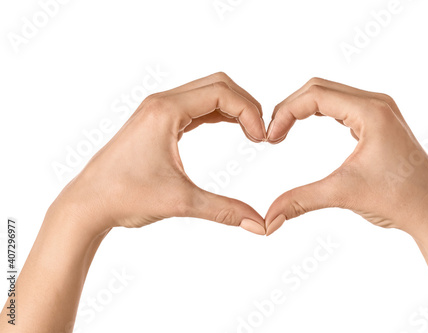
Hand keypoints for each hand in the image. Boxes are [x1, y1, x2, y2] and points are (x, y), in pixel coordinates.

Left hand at [53, 72, 266, 234]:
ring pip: (205, 93)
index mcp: (166, 111)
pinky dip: (216, 113)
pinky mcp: (156, 122)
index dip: (250, 112)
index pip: (222, 93)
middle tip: (261, 132)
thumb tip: (259, 225)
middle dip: (245, 104)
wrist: (87, 204)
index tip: (262, 138)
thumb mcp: (181, 202)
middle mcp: (161, 103)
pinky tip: (230, 127)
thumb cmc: (124, 197)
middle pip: (217, 84)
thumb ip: (224, 210)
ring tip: (251, 131)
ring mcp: (157, 110)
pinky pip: (194, 107)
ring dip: (232, 107)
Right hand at [265, 78, 427, 237]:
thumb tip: (268, 220)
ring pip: (329, 94)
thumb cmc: (399, 200)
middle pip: (319, 88)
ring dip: (303, 109)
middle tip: (273, 134)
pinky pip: (341, 105)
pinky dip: (318, 112)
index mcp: (371, 112)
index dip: (286, 113)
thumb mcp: (343, 194)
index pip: (315, 95)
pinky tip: (305, 127)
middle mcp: (377, 103)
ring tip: (283, 131)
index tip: (271, 138)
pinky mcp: (379, 121)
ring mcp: (379, 110)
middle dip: (290, 108)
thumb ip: (300, 201)